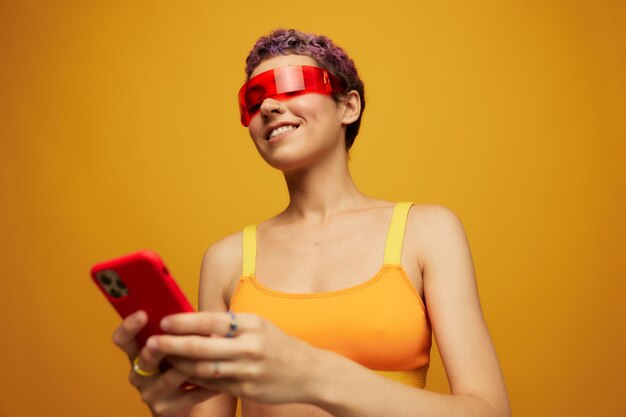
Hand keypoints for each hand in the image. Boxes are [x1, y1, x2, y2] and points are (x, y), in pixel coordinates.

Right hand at [112, 310, 219, 416]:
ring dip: (191, 364)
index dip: (129, 326)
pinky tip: (221, 375)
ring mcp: (150, 393)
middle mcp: (139, 374)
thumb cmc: (180, 366)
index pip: (123, 339)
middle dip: (160, 346)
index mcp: (137, 354)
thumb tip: (192, 313)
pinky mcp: (164, 409)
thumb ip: (176, 334)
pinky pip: (189, 395)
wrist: (181, 406)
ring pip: (170, 377)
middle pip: (146, 358)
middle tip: (171, 337)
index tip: (143, 314)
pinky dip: (207, 385)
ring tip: (209, 354)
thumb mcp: (172, 350)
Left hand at [146, 312, 325, 403]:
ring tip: (163, 359)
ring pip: (203, 368)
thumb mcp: (259, 326)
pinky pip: (213, 384)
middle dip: (172, 345)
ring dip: (179, 364)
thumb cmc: (279, 344)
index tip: (164, 321)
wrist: (309, 372)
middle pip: (201, 346)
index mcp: (251, 325)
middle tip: (152, 343)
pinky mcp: (246, 390)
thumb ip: (231, 325)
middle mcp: (249, 347)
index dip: (184, 321)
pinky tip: (182, 375)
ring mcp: (247, 371)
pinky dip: (195, 379)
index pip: (211, 319)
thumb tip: (194, 322)